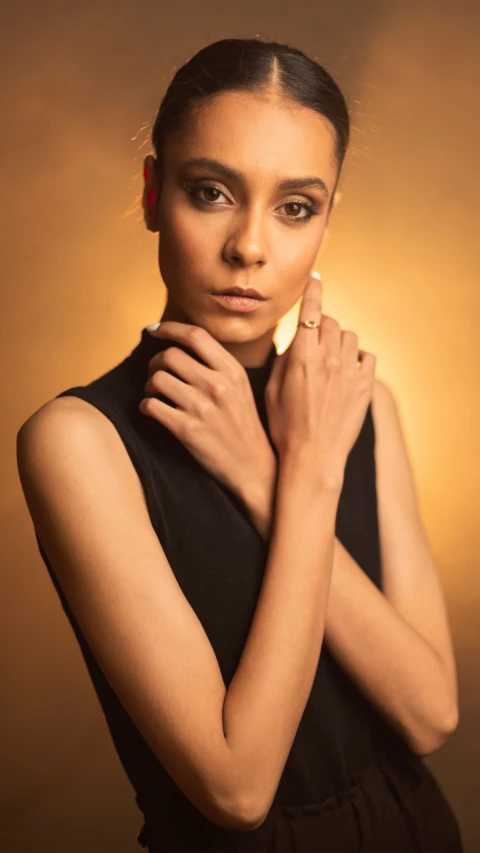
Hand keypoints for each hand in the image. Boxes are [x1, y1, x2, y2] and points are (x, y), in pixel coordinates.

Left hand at [139, 321, 274, 495]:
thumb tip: (183, 345)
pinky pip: (151, 406)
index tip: (153, 330)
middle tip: (156, 374)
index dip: (169, 328)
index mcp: (232, 370)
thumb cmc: (243, 425)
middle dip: (155, 363)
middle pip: (169, 355)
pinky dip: (145, 406)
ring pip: (157, 379)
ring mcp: (202, 407)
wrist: (254, 466)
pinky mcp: (187, 430)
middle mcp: (218, 385)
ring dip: (149, 386)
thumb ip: (218, 365)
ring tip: (155, 394)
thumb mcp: (241, 388)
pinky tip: (152, 411)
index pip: (195, 335)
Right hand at [264, 273, 376, 485]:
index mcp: (302, 357)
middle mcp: (329, 359)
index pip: (310, 311)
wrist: (312, 458)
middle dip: (321, 325)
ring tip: (329, 357)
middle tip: (313, 340)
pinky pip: (366, 357)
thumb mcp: (273, 389)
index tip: (315, 278)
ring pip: (349, 336)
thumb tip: (295, 341)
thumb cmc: (284, 427)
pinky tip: (347, 369)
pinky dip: (357, 357)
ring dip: (339, 340)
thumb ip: (285, 359)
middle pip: (330, 322)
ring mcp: (350, 372)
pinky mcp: (364, 387)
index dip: (313, 291)